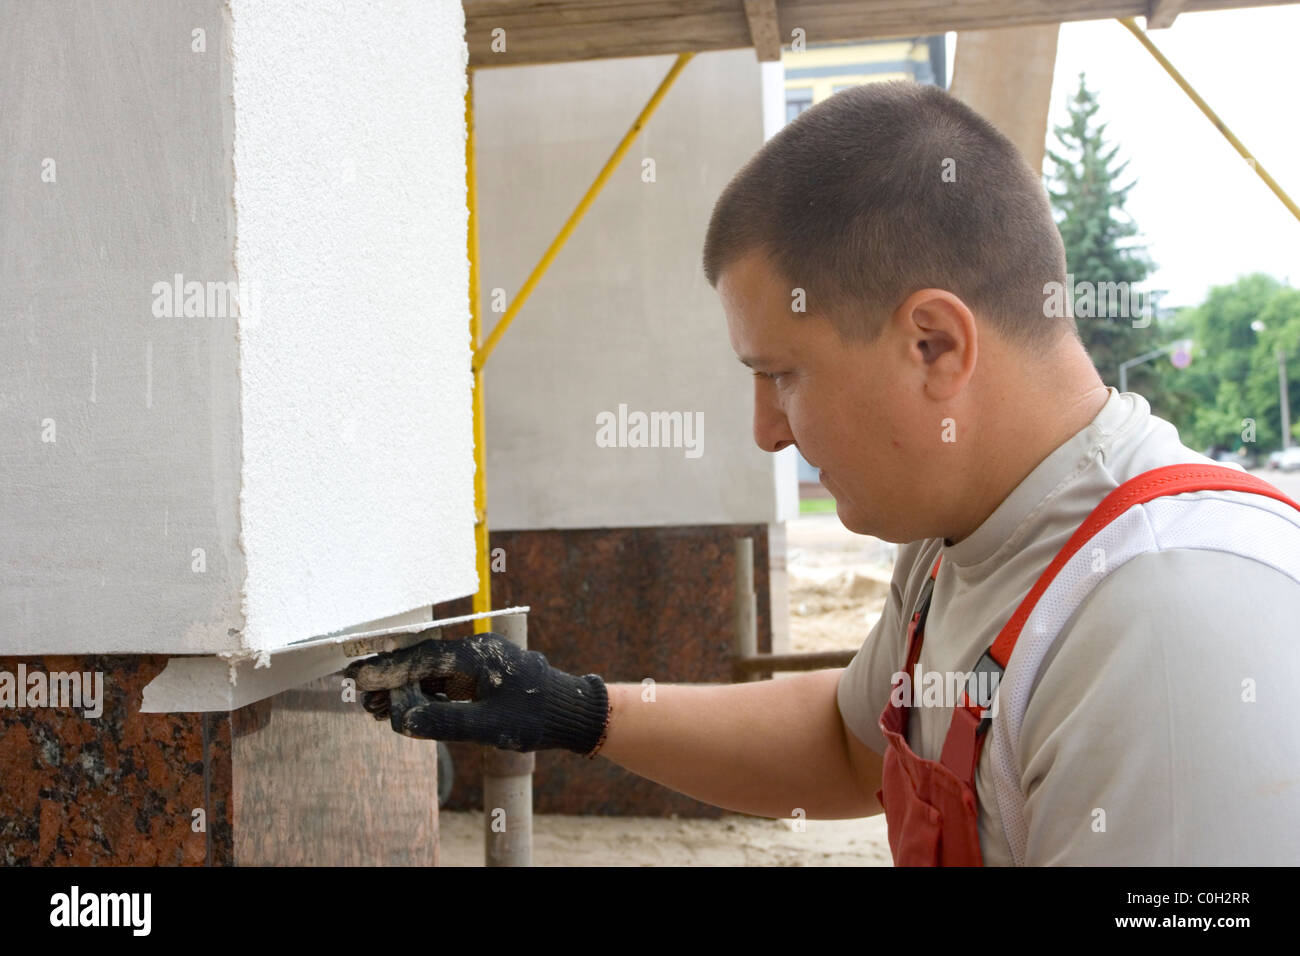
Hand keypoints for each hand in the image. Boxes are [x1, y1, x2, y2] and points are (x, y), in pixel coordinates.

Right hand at [343, 630, 609, 754]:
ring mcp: (479, 663)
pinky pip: (446, 682)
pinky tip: (405, 707)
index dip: (388, 671)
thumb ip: (443, 721)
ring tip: (374, 707)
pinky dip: (423, 694)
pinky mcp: (483, 677)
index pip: (422, 659)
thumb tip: (401, 718)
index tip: (360, 679)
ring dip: (404, 689)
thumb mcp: (487, 726)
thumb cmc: (536, 717)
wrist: (573, 713)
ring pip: (432, 673)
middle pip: (422, 662)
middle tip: (359, 693)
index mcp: (476, 655)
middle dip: (390, 679)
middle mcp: (475, 652)